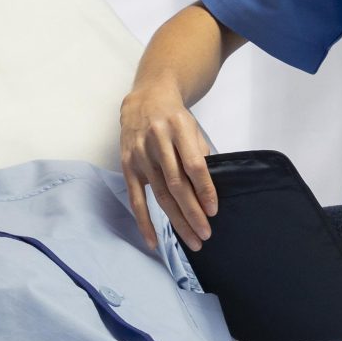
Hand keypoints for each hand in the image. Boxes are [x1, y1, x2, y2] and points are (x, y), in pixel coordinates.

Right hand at [120, 80, 218, 249]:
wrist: (145, 99)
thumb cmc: (174, 117)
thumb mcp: (192, 127)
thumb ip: (199, 153)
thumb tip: (207, 191)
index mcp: (178, 128)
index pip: (193, 164)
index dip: (204, 189)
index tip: (214, 210)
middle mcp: (157, 141)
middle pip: (177, 184)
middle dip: (193, 212)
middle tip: (205, 234)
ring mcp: (140, 155)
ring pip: (160, 194)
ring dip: (177, 220)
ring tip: (192, 240)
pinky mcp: (128, 166)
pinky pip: (136, 199)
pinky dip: (144, 221)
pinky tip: (153, 240)